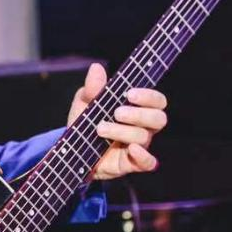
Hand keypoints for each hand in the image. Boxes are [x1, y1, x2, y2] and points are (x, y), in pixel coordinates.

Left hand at [67, 63, 166, 180]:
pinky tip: (132, 149)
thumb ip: (92, 87)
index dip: (149, 96)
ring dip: (123, 131)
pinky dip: (143, 156)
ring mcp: (138, 145)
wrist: (73, 150)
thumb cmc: (85, 122)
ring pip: (144, 137)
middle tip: (116, 112)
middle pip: (158, 119)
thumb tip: (96, 68)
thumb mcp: (84, 103)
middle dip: (139, 114)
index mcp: (136, 108)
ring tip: (100, 129)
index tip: (130, 93)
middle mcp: (142, 126)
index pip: (156, 100)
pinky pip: (148, 163)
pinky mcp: (131, 163)